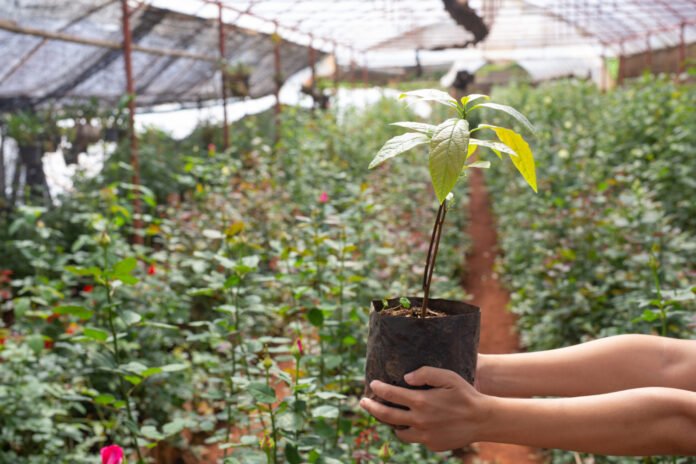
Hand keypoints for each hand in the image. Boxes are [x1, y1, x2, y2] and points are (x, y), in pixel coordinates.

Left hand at [359, 367, 488, 451]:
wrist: (482, 420)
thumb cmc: (465, 394)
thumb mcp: (448, 376)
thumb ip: (425, 373)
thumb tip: (405, 378)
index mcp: (421, 401)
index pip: (391, 394)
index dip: (379, 389)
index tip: (372, 384)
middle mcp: (419, 420)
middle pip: (386, 415)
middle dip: (371, 407)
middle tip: (362, 402)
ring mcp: (424, 435)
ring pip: (398, 431)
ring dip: (390, 422)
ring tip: (386, 414)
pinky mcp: (431, 444)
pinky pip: (414, 438)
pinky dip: (408, 430)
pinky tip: (409, 423)